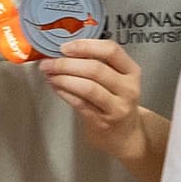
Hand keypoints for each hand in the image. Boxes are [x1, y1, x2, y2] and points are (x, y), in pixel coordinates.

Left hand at [35, 37, 147, 161]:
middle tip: (49, 62)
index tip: (65, 47)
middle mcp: (128, 88)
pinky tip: (56, 87)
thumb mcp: (115, 79)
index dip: (85, 46)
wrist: (125, 135)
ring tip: (50, 74)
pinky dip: (64, 93)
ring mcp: (117, 106)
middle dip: (66, 64)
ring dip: (63, 78)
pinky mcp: (103, 122)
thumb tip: (63, 52)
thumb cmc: (115, 102)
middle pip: (96, 69)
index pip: (111, 50)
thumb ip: (96, 63)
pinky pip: (80, 103)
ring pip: (87, 87)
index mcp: (131, 71)